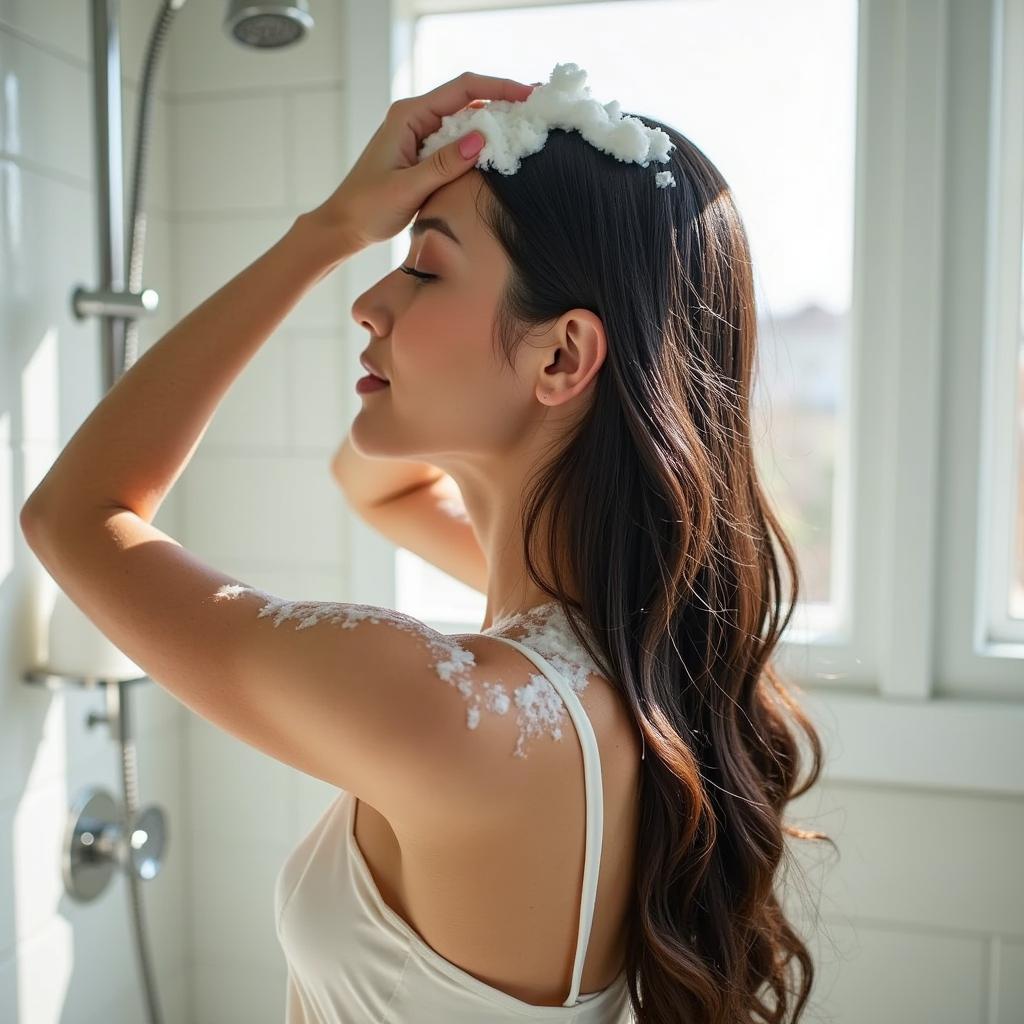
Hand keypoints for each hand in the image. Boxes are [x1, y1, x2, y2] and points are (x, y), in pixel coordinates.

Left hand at [307, 72, 536, 254]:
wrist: (343, 226)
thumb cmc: (367, 207)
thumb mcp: (407, 187)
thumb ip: (444, 164)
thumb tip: (482, 140)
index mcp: (409, 116)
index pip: (463, 89)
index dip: (499, 88)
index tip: (528, 96)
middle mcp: (417, 119)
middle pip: (469, 100)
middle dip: (503, 103)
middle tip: (537, 113)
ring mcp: (422, 136)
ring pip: (467, 122)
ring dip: (495, 126)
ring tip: (526, 132)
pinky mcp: (426, 155)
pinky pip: (459, 143)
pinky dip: (481, 147)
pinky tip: (500, 155)